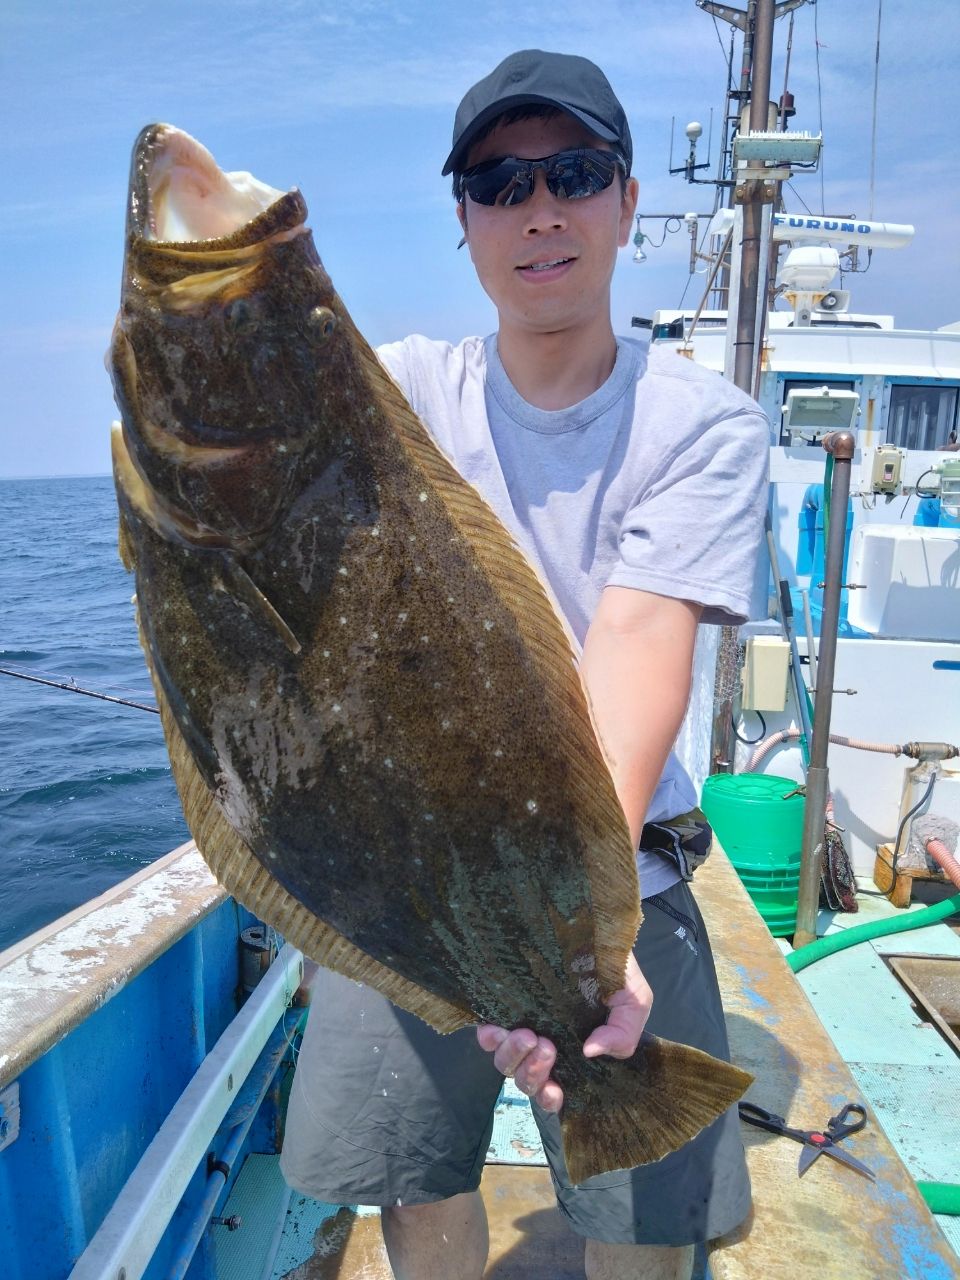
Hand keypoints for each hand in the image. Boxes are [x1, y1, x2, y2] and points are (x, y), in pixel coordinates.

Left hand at [476, 953, 652, 1111]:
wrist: (597, 930)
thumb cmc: (616, 969)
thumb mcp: (634, 1002)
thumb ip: (624, 1034)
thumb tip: (590, 1052)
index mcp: (574, 1053)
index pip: (555, 1090)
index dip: (549, 1098)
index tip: (554, 1090)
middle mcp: (545, 1044)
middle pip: (525, 1080)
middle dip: (533, 1073)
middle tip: (546, 1046)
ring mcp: (523, 1025)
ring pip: (504, 1062)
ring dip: (513, 1056)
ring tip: (528, 1034)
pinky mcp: (505, 1006)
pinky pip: (487, 1035)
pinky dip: (490, 1038)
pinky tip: (498, 1028)